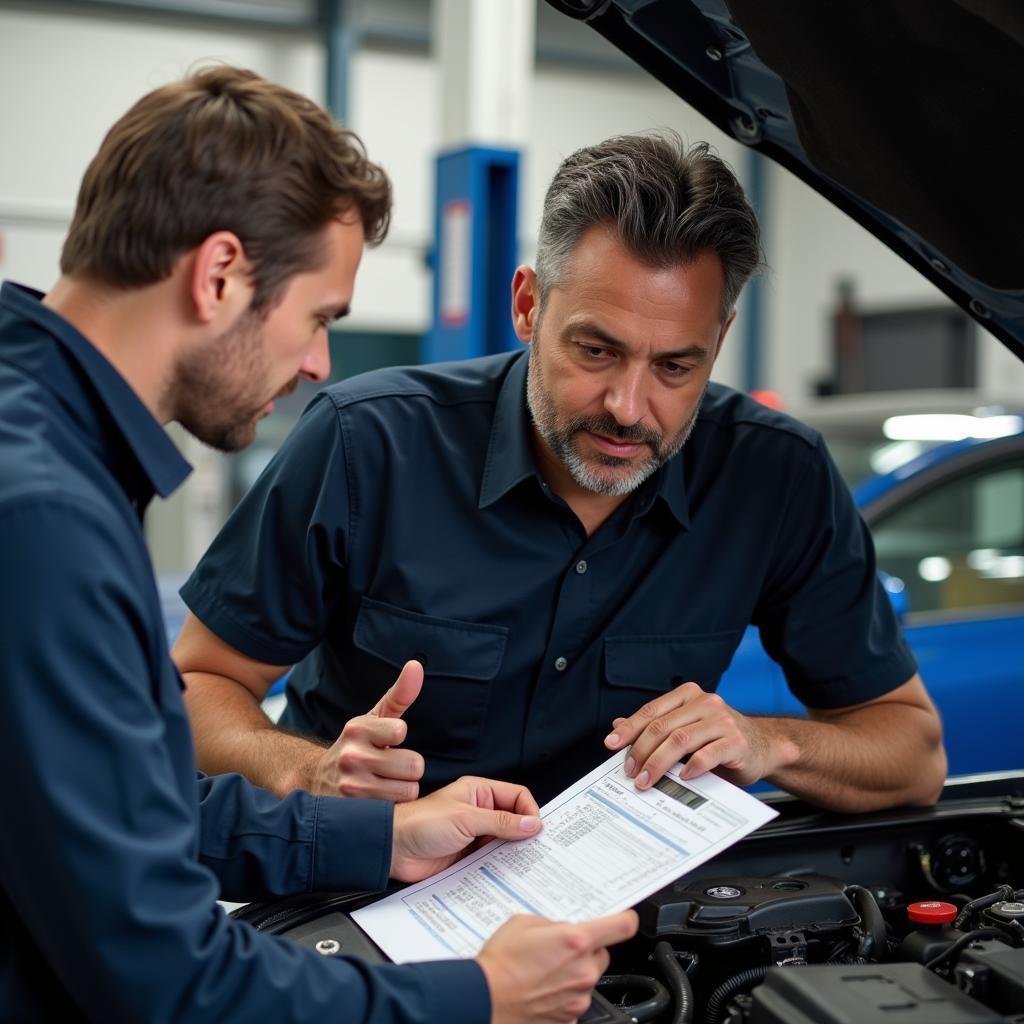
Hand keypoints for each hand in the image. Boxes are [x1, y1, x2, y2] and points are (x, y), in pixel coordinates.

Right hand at [313, 660, 425, 800]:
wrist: (315, 780)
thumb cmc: (357, 745)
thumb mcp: (375, 718)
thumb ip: (400, 693)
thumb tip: (416, 665)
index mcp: (358, 729)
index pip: (400, 730)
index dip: (400, 738)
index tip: (390, 740)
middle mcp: (352, 756)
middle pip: (413, 766)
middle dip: (409, 769)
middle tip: (393, 767)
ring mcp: (351, 787)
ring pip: (408, 791)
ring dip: (403, 790)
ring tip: (386, 783)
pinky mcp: (354, 812)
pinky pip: (397, 811)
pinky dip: (394, 808)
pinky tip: (379, 800)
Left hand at [390, 776, 541, 882]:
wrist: (393, 849)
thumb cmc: (422, 824)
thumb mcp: (466, 819)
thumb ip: (501, 822)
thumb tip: (532, 824)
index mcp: (479, 792)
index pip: (517, 796)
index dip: (529, 811)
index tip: (537, 830)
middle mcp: (479, 811)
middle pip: (513, 820)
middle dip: (525, 833)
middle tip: (537, 850)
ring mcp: (474, 834)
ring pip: (504, 842)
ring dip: (513, 852)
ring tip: (523, 864)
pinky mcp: (468, 855)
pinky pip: (491, 859)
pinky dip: (500, 866)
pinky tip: (505, 873)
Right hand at [477, 911, 638, 1023]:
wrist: (485, 999)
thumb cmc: (500, 962)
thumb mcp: (525, 922)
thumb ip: (554, 923)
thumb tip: (563, 929)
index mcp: (576, 940)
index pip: (622, 926)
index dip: (626, 918)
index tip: (625, 917)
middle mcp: (583, 970)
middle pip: (603, 953)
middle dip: (586, 948)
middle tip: (561, 947)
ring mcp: (578, 996)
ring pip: (589, 976)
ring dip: (575, 970)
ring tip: (545, 968)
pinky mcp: (570, 1017)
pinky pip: (576, 997)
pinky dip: (565, 991)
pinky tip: (543, 986)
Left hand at [604, 681, 770, 790]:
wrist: (763, 747)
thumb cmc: (719, 740)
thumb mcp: (686, 729)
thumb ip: (656, 726)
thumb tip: (618, 726)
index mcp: (689, 695)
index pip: (651, 711)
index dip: (629, 728)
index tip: (611, 744)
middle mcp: (705, 703)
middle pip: (662, 726)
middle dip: (641, 751)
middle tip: (631, 772)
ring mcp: (722, 720)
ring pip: (680, 740)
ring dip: (659, 763)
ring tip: (647, 780)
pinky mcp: (736, 741)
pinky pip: (708, 754)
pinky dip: (692, 767)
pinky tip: (683, 777)